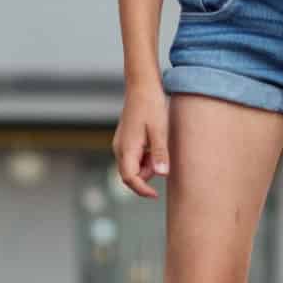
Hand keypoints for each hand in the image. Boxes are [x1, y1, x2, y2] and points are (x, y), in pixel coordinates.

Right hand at [115, 84, 170, 198]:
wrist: (142, 87)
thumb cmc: (151, 106)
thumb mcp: (160, 130)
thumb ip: (160, 153)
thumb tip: (162, 175)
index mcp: (126, 148)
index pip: (129, 178)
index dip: (142, 190)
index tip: (155, 195)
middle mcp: (119, 149)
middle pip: (131, 174)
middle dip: (147, 174)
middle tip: (163, 159)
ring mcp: (121, 145)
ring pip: (133, 166)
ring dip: (148, 165)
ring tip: (160, 146)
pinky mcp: (125, 141)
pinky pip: (134, 157)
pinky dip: (145, 157)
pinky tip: (154, 143)